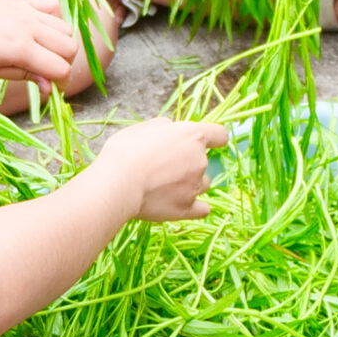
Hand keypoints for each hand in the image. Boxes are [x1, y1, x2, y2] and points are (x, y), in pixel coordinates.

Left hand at [0, 0, 78, 85]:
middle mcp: (29, 26)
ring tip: (42, 53)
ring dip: (60, 44)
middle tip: (46, 74)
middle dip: (64, 65)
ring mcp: (27, 9)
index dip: (61, 83)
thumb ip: (23, 75)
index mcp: (19, 47)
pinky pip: (52, 5)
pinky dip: (54, 20)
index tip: (50, 90)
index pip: (60, 68)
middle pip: (69, 47)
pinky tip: (39, 29)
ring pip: (65, 28)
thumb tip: (50, 87)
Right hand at [92, 118, 228, 220]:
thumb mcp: (143, 128)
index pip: (219, 134)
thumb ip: (163, 127)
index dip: (214, 138)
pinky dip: (195, 207)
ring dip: (190, 184)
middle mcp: (200, 160)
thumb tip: (170, 130)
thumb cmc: (126, 151)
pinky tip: (182, 204)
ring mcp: (195, 186)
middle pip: (205, 161)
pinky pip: (202, 209)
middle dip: (189, 163)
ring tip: (165, 186)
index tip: (208, 142)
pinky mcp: (187, 209)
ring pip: (203, 184)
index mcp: (192, 136)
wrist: (118, 183)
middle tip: (162, 166)